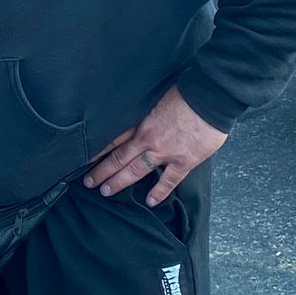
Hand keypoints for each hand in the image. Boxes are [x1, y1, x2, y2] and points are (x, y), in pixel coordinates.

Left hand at [84, 86, 226, 206]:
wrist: (210, 98)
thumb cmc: (187, 92)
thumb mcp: (157, 97)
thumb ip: (146, 111)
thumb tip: (140, 116)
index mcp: (142, 122)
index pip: (114, 139)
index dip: (98, 151)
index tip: (84, 160)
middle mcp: (148, 139)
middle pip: (119, 158)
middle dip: (102, 171)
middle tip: (88, 183)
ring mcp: (165, 152)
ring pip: (135, 170)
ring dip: (119, 182)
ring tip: (106, 192)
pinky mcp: (183, 161)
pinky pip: (168, 181)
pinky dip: (159, 192)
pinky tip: (150, 202)